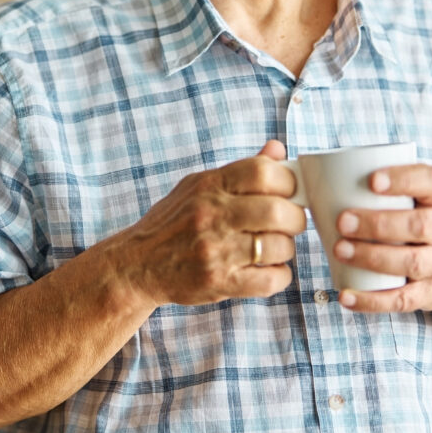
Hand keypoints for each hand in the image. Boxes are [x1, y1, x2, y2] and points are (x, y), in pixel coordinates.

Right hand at [120, 140, 305, 308]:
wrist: (136, 265)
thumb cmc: (172, 222)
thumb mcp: (198, 186)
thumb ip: (241, 170)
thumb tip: (277, 149)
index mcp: (209, 185)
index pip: (263, 171)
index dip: (287, 181)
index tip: (290, 191)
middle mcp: (212, 215)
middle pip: (276, 211)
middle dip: (295, 218)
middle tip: (291, 222)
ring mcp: (215, 251)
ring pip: (278, 246)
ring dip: (286, 247)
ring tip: (275, 247)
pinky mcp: (219, 283)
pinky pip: (270, 280)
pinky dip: (280, 275)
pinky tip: (269, 269)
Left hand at [332, 163, 431, 313]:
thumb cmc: (426, 225)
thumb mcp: (422, 202)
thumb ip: (386, 191)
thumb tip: (318, 181)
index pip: (431, 181)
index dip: (403, 179)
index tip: (372, 179)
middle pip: (420, 226)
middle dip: (379, 224)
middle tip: (342, 221)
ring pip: (411, 263)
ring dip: (373, 258)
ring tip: (340, 250)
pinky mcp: (430, 295)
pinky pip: (403, 300)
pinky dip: (372, 301)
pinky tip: (346, 296)